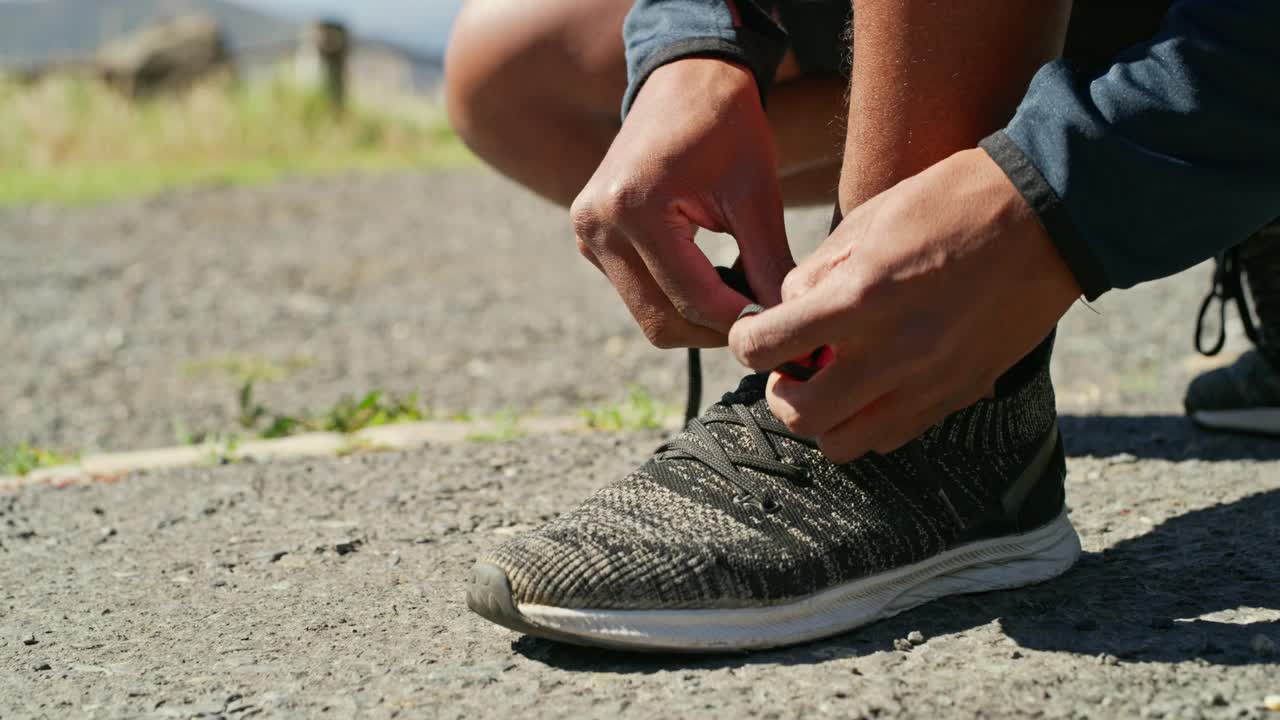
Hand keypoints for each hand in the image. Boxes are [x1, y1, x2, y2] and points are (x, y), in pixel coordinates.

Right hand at [571, 59, 793, 347]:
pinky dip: (677, 300)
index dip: (743, 322)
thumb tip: (786, 327)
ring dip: (698, 319)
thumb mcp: (757, 196)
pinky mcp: (589, 241)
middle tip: (764, 320)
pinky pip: (637, 295)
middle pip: (663, 322)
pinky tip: (712, 278)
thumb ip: (770, 266)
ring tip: (742, 295)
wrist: (684, 81)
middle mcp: (598, 226)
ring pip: (649, 316)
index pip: (694, 299)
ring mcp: (587, 236)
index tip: (783, 326)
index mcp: (634, 208)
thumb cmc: (728, 128)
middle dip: (717, 330)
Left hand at [728, 148, 1080, 460]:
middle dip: (782, 392)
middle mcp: (889, 352)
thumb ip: (817, 271)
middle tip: (794, 366)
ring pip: (842, 444)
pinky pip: (891, 438)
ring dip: (824, 419)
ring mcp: (926, 382)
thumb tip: (788, 308)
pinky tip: (875, 387)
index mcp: (859, 298)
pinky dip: (868, 423)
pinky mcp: (957, 395)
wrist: (1048, 216)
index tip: (754, 333)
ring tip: (834, 383)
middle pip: (798, 415)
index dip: (746, 341)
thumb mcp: (869, 219)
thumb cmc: (952, 204)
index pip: (764, 348)